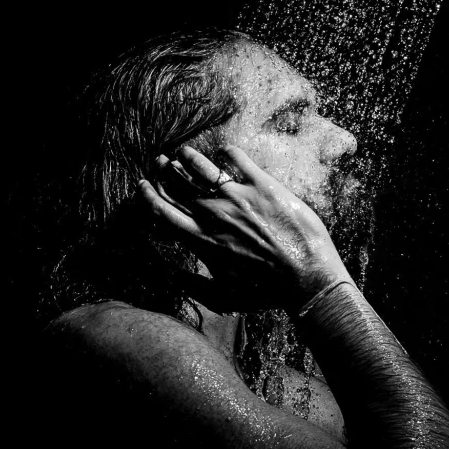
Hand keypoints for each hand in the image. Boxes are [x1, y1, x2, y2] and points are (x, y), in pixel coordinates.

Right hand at [136, 141, 348, 312]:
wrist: (305, 278)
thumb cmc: (264, 293)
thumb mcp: (220, 295)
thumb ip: (190, 284)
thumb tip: (167, 273)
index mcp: (201, 241)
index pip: (162, 211)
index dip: (148, 196)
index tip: (142, 185)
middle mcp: (214, 215)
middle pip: (176, 184)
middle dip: (162, 170)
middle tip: (159, 161)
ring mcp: (237, 198)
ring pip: (199, 166)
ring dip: (187, 157)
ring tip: (183, 152)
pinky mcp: (263, 186)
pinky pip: (235, 158)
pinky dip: (225, 152)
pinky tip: (224, 153)